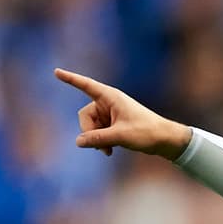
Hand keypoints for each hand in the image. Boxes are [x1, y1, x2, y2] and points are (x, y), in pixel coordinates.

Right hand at [54, 68, 190, 159]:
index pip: (86, 86)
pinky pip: (98, 132)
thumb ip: (98, 138)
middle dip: (89, 132)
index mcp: (111, 97)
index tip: (56, 71)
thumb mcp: (120, 136)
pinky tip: (109, 151)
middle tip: (102, 146)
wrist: (166, 140)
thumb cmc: (147, 133)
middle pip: (85, 116)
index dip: (70, 79)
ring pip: (91, 126)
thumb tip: (78, 141)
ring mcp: (111, 114)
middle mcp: (109, 103)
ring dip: (96, 139)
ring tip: (108, 150)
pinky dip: (101, 141)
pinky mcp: (114, 124)